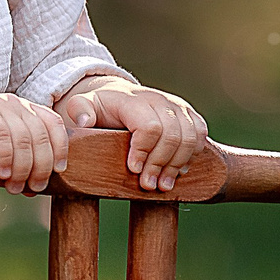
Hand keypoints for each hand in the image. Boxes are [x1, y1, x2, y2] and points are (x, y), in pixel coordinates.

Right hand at [0, 92, 70, 193]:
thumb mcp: (4, 151)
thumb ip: (21, 163)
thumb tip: (37, 187)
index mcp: (26, 110)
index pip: (54, 124)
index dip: (60, 148)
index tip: (58, 172)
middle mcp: (14, 103)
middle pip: (39, 135)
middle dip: (40, 166)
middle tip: (31, 188)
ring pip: (22, 136)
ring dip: (22, 166)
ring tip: (14, 187)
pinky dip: (4, 155)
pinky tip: (1, 171)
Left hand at [56, 79, 207, 193]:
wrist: (118, 95)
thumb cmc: (100, 107)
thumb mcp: (83, 104)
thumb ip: (80, 109)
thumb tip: (84, 121)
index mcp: (134, 99)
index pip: (150, 126)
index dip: (144, 151)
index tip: (133, 169)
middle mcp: (160, 100)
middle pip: (172, 135)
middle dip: (160, 164)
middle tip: (148, 185)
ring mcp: (178, 106)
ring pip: (190, 138)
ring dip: (178, 165)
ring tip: (163, 185)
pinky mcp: (189, 115)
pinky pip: (200, 135)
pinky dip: (192, 156)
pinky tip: (178, 171)